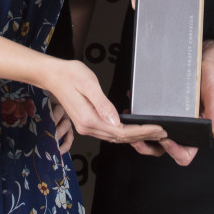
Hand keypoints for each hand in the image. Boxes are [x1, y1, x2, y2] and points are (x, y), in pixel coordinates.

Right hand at [42, 59, 165, 144]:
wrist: (52, 75)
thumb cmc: (70, 75)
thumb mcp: (89, 85)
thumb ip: (103, 104)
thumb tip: (117, 121)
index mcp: (89, 119)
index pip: (121, 131)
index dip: (142, 131)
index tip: (158, 128)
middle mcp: (87, 127)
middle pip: (120, 138)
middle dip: (142, 136)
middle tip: (161, 133)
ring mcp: (85, 127)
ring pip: (115, 138)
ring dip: (134, 137)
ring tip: (151, 132)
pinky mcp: (85, 123)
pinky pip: (108, 133)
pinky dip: (123, 134)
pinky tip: (132, 129)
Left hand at [132, 40, 213, 165]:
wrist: (204, 63)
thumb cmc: (212, 80)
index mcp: (196, 132)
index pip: (185, 154)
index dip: (174, 151)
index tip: (165, 139)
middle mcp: (181, 129)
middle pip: (163, 149)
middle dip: (147, 146)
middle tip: (136, 139)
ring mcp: (169, 120)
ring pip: (151, 136)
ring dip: (139, 133)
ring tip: (130, 121)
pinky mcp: (161, 109)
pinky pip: (148, 117)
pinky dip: (138, 115)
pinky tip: (132, 105)